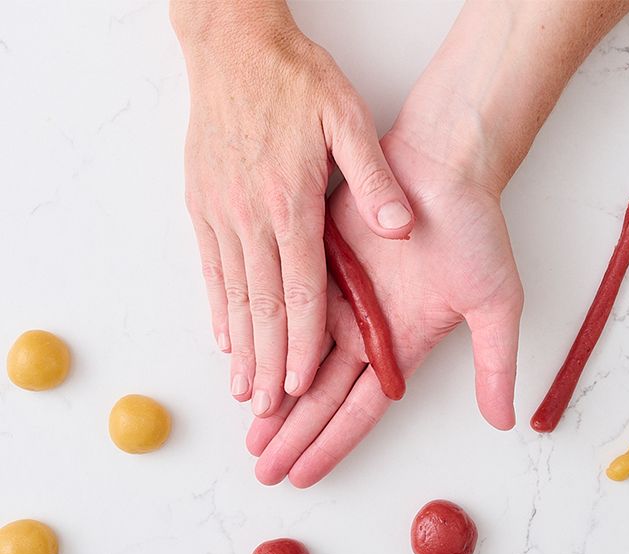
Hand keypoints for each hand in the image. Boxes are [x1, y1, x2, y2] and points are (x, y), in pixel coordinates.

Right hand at [171, 1, 413, 416]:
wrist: (233, 45)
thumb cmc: (295, 80)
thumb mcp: (347, 117)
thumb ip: (375, 179)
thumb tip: (401, 228)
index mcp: (292, 202)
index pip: (300, 292)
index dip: (302, 344)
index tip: (302, 386)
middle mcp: (251, 216)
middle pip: (263, 307)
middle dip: (268, 363)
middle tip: (268, 410)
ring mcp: (222, 213)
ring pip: (233, 297)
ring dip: (240, 349)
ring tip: (243, 391)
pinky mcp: (203, 206)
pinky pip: (211, 270)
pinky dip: (217, 309)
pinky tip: (222, 339)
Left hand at [245, 129, 523, 486]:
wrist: (443, 164)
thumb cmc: (474, 230)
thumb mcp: (496, 303)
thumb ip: (495, 363)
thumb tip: (505, 423)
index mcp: (402, 347)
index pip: (360, 410)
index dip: (332, 444)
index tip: (304, 475)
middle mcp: (365, 332)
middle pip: (322, 398)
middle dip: (293, 437)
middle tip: (263, 471)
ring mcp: (338, 301)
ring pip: (297, 362)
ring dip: (275, 401)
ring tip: (249, 438)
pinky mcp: (315, 267)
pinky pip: (284, 315)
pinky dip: (266, 344)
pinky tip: (246, 372)